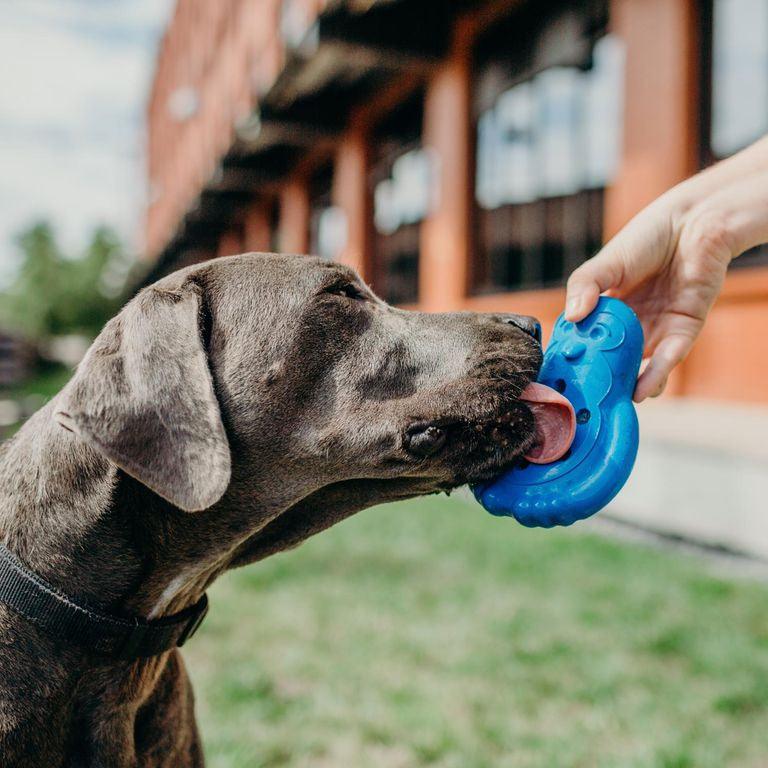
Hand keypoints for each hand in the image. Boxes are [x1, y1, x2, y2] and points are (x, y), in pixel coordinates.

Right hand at [565, 196, 732, 401]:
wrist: (694, 223)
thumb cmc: (646, 238)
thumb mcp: (605, 264)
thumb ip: (585, 286)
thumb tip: (571, 317)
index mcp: (607, 310)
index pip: (587, 340)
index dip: (575, 358)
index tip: (559, 376)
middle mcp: (631, 324)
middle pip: (612, 359)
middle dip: (600, 380)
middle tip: (584, 401)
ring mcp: (657, 328)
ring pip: (640, 367)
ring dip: (627, 387)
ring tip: (611, 402)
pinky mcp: (684, 329)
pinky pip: (668, 358)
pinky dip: (655, 375)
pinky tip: (641, 390)